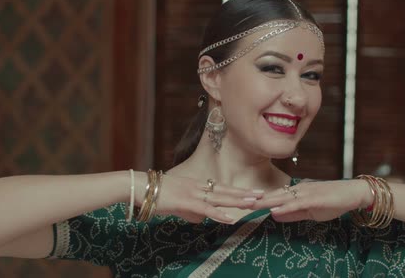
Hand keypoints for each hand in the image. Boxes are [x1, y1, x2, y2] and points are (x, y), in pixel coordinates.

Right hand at [136, 173, 262, 223]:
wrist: (141, 187)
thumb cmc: (157, 194)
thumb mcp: (178, 203)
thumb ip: (191, 211)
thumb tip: (201, 219)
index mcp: (198, 185)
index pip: (222, 188)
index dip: (238, 190)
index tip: (253, 192)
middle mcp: (199, 187)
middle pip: (226, 190)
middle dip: (244, 193)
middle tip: (262, 195)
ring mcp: (194, 193)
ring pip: (221, 197)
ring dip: (238, 201)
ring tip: (253, 203)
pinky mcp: (187, 201)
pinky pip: (207, 209)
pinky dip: (220, 214)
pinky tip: (231, 218)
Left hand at [250, 180, 372, 221]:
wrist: (352, 193)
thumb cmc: (332, 201)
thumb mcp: (310, 211)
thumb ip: (293, 213)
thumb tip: (274, 215)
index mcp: (296, 192)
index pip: (273, 196)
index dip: (258, 200)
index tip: (243, 203)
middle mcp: (297, 189)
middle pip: (272, 195)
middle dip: (255, 200)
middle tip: (238, 202)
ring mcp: (305, 192)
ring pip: (281, 197)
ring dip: (265, 201)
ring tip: (249, 205)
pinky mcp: (313, 198)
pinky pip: (296, 203)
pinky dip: (284, 206)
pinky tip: (274, 209)